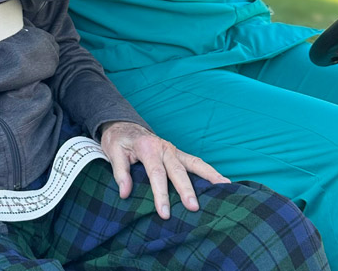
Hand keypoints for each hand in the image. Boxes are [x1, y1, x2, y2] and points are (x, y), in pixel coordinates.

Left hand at [98, 121, 228, 218]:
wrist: (124, 125)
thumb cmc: (119, 140)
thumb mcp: (113, 152)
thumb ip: (120, 172)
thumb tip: (125, 193)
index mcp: (148, 148)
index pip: (156, 173)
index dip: (161, 194)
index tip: (164, 212)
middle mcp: (165, 148)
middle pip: (178, 170)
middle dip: (187, 190)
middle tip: (194, 207)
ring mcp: (174, 150)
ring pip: (195, 163)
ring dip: (210, 175)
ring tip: (225, 187)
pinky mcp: (179, 154)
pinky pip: (196, 162)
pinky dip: (209, 171)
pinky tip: (221, 181)